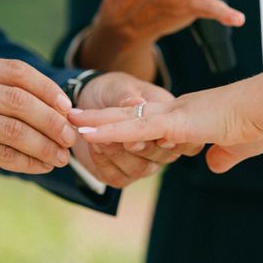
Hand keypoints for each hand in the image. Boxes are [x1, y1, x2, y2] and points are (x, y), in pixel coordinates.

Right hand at [0, 59, 75, 195]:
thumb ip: (4, 95)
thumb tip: (61, 110)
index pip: (17, 71)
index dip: (48, 89)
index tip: (67, 108)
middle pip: (19, 100)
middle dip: (51, 120)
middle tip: (70, 137)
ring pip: (13, 129)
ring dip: (44, 145)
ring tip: (60, 157)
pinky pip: (2, 154)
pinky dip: (28, 161)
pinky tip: (42, 166)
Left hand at [70, 82, 262, 173]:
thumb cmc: (259, 125)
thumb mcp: (235, 147)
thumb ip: (222, 155)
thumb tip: (213, 164)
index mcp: (186, 117)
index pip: (148, 119)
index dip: (127, 122)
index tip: (108, 125)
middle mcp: (173, 112)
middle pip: (128, 114)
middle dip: (100, 117)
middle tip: (73, 116)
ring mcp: (171, 116)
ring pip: (124, 119)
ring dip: (96, 123)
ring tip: (69, 122)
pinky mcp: (173, 122)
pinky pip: (134, 127)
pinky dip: (109, 131)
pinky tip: (88, 134)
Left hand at [71, 73, 202, 186]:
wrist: (90, 100)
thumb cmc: (113, 90)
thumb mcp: (119, 86)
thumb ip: (127, 95)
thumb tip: (137, 102)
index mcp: (169, 120)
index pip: (171, 133)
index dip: (156, 135)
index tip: (137, 133)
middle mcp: (161, 145)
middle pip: (158, 156)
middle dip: (135, 147)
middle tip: (116, 137)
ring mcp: (144, 162)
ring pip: (138, 169)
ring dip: (116, 153)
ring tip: (97, 137)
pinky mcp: (122, 173)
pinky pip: (117, 177)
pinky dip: (104, 162)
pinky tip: (94, 145)